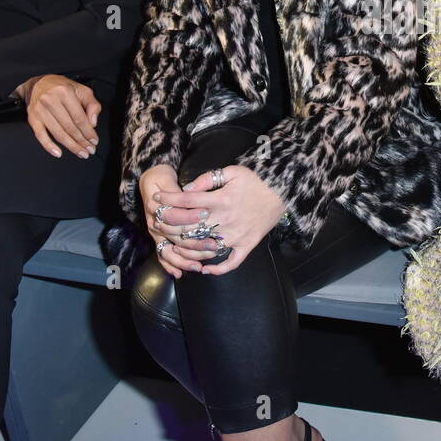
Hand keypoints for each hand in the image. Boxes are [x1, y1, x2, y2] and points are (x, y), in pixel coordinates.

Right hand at [20, 75, 100, 158]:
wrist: (38, 83)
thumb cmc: (62, 87)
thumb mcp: (81, 90)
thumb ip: (92, 104)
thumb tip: (93, 123)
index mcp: (65, 93)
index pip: (79, 118)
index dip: (88, 132)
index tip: (94, 141)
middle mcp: (51, 101)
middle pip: (69, 127)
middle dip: (81, 141)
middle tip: (90, 151)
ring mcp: (40, 111)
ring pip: (58, 133)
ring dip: (71, 146)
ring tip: (81, 153)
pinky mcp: (32, 118)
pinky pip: (40, 135)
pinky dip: (49, 146)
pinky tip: (58, 153)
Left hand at [146, 165, 285, 276]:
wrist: (282, 192)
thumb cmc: (256, 180)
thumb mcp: (232, 171)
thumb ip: (208, 179)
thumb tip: (186, 189)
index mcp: (221, 199)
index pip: (186, 201)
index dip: (168, 199)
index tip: (157, 198)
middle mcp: (226, 220)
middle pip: (189, 227)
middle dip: (169, 224)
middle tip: (158, 221)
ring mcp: (236, 235)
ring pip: (204, 248)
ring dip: (185, 248)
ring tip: (173, 244)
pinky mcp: (246, 245)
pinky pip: (231, 262)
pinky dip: (217, 269)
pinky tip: (204, 269)